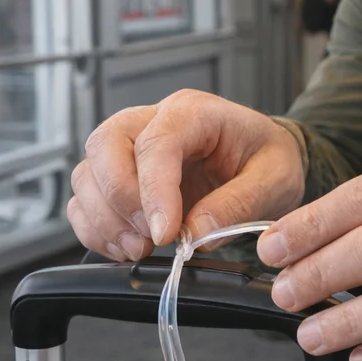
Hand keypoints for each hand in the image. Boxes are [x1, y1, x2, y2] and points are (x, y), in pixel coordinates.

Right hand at [68, 90, 305, 260]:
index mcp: (193, 112)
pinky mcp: (121, 177)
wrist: (266, 158)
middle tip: (150, 239)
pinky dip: (96, 229)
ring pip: (88, 173)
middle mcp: (153, 121)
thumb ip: (239, 204)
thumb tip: (196, 232)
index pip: (156, 143)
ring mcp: (131, 148)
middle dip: (119, 199)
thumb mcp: (274, 179)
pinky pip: (87, 200)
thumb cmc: (269, 158)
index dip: (153, 191)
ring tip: (141, 249)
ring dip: (105, 219)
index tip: (165, 233)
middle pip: (104, 145)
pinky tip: (127, 248)